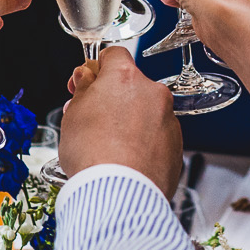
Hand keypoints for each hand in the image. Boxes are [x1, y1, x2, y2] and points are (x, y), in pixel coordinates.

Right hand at [59, 47, 183, 197]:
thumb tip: (87, 78)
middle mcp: (153, 93)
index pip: (114, 55)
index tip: (88, 82)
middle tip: (94, 120)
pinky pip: (157, 136)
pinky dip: (144, 143)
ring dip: (131, 121)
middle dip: (114, 99)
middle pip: (132, 86)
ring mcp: (168, 119)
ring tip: (110, 147)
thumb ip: (83, 89)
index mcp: (125, 78)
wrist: (118, 195)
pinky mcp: (176, 146)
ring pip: (146, 112)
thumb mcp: (73, 115)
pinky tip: (127, 160)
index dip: (98, 68)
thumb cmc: (93, 155)